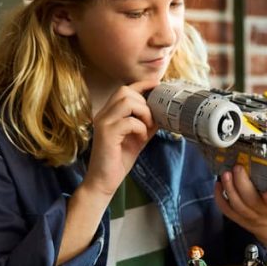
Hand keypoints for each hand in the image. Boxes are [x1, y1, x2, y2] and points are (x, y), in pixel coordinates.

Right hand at [84, 79, 159, 197]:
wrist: (103, 181)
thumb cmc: (118, 160)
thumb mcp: (138, 138)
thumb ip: (147, 124)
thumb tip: (163, 113)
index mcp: (109, 113)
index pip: (124, 89)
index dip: (142, 84)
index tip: (158, 84)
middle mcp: (103, 114)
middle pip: (125, 91)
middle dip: (144, 101)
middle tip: (151, 119)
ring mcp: (103, 122)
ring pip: (127, 101)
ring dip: (143, 113)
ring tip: (147, 127)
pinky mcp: (106, 134)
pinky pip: (129, 121)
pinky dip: (140, 128)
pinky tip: (141, 138)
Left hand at [215, 165, 266, 251]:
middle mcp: (264, 214)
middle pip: (252, 202)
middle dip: (242, 184)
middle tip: (238, 168)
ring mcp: (250, 217)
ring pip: (237, 205)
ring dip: (229, 188)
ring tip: (226, 174)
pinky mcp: (239, 220)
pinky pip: (227, 210)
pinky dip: (220, 197)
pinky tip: (218, 185)